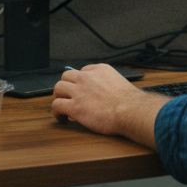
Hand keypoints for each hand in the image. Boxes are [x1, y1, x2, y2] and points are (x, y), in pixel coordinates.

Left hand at [51, 64, 165, 146]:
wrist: (130, 110)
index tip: (82, 90)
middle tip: (69, 96)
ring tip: (62, 105)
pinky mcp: (75, 106)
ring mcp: (79, 91)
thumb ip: (107, 84)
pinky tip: (61, 117)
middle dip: (66, 86)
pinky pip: (57, 105)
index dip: (81, 82)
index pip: (83, 71)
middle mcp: (87, 77)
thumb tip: (97, 96)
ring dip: (59, 96)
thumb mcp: (119, 83)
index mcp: (100, 70)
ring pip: (58, 88)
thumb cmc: (129, 101)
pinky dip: (56, 112)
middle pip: (66, 76)